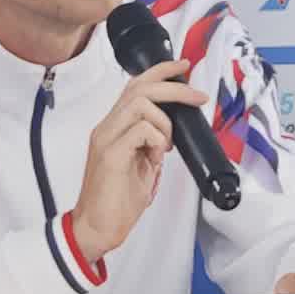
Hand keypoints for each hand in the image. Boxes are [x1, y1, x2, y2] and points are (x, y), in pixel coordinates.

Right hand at [68, 64, 208, 261]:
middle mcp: (107, 128)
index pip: (135, 87)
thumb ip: (151, 143)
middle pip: (139, 87)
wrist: (97, 227)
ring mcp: (106, 139)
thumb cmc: (117, 200)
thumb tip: (172, 132)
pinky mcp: (110, 155)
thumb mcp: (141, 164)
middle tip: (197, 96)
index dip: (160, 72)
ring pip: (140, 104)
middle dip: (174, 87)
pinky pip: (141, 130)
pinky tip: (156, 158)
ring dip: (164, 121)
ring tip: (166, 146)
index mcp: (113, 128)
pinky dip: (157, 139)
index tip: (183, 66)